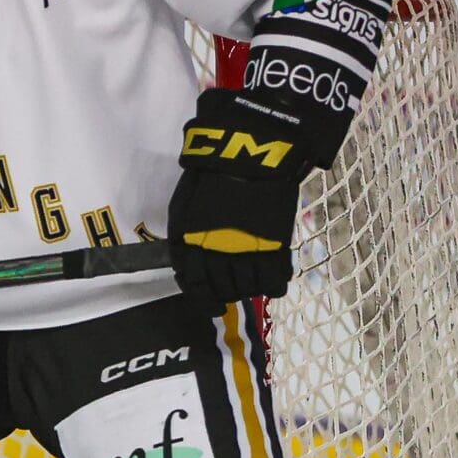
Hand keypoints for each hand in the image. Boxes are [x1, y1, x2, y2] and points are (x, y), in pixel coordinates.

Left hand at [168, 87, 309, 310]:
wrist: (247, 153)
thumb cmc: (209, 177)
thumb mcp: (182, 208)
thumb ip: (184, 240)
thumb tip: (189, 265)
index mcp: (190, 245)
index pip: (194, 286)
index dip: (203, 300)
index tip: (211, 304)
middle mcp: (215, 255)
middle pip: (222, 290)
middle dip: (226, 294)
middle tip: (233, 289)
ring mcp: (247, 253)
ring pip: (247, 289)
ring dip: (248, 290)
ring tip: (252, 281)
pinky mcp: (275, 246)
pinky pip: (275, 282)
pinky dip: (274, 285)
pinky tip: (273, 280)